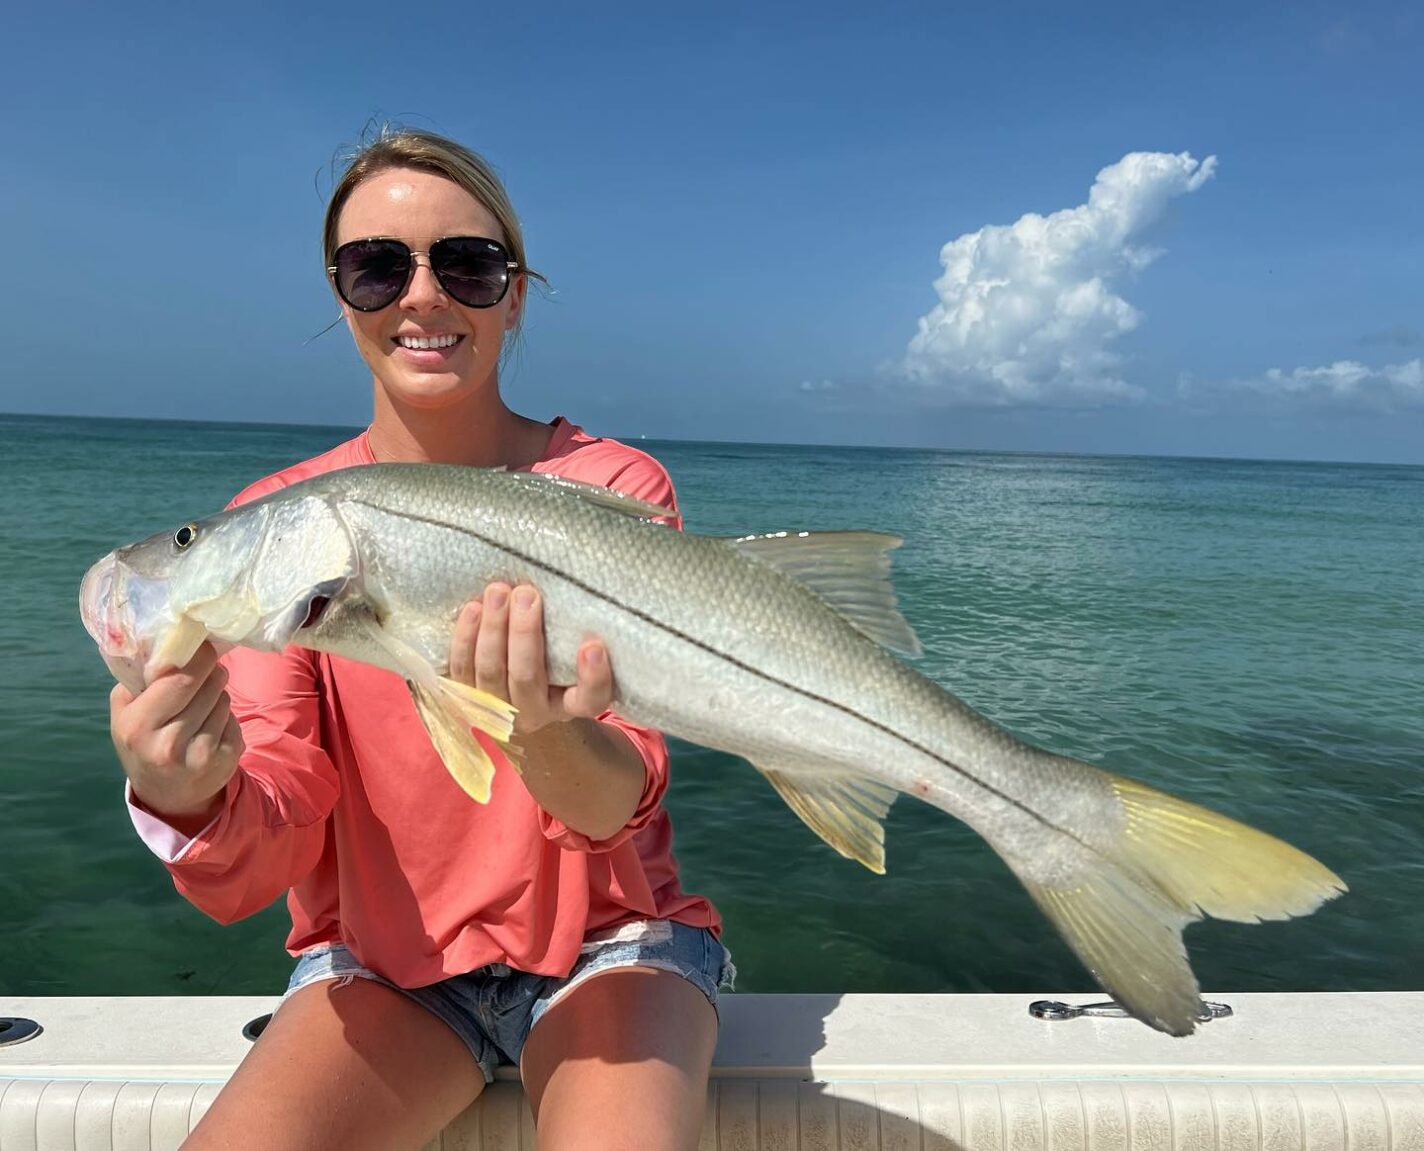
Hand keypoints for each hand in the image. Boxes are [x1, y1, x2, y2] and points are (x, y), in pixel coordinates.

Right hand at [109, 642, 243, 832]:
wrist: (168, 795)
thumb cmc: (143, 742)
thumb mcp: (125, 715)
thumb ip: (138, 681)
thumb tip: (165, 644)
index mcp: (138, 726)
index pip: (179, 679)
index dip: (197, 657)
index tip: (203, 645)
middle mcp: (168, 744)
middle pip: (207, 685)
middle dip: (211, 670)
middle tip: (208, 667)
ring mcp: (200, 755)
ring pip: (223, 699)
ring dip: (217, 694)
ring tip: (201, 705)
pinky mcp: (226, 760)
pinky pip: (234, 719)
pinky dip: (225, 716)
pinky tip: (210, 728)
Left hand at [450, 582, 613, 734]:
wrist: (509, 693)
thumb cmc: (549, 663)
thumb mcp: (569, 657)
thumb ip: (573, 636)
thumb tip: (569, 589)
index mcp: (570, 704)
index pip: (590, 699)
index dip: (593, 677)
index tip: (593, 646)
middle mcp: (533, 713)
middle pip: (526, 676)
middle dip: (524, 633)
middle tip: (527, 594)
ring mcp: (495, 709)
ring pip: (490, 670)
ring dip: (492, 628)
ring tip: (498, 592)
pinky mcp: (464, 697)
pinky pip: (461, 668)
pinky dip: (465, 637)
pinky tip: (473, 609)